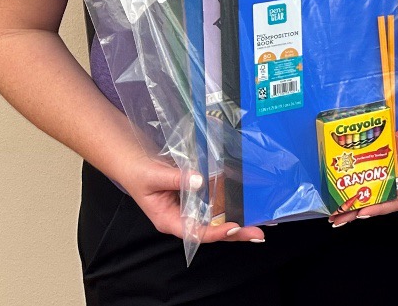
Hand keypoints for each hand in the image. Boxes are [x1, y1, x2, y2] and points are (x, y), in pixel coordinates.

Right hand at [119, 154, 264, 242]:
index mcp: (169, 220)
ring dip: (239, 220)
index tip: (234, 228)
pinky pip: (216, 204)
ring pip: (217, 219)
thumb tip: (199, 181)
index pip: (195, 232)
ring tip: (262, 222)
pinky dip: (232, 205)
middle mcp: (183, 218)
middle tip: (259, 234)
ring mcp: (192, 208)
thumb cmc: (140, 173)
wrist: (136, 163)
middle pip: (212, 230)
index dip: (215, 232)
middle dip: (236, 233)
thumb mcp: (154, 176)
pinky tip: (249, 205)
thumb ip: (176, 179)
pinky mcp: (198, 197)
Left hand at [329, 124, 397, 228]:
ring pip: (373, 196)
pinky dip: (362, 187)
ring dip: (355, 203)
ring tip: (335, 213)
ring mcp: (396, 182)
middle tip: (336, 220)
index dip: (379, 208)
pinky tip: (345, 191)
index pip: (396, 202)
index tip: (362, 213)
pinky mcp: (391, 173)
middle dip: (357, 212)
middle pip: (379, 204)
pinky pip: (375, 182)